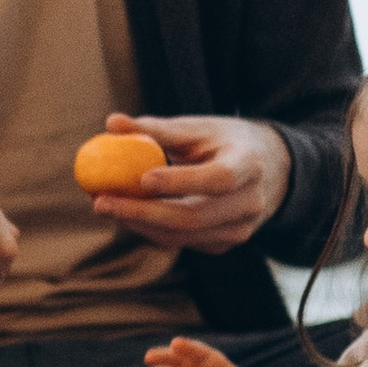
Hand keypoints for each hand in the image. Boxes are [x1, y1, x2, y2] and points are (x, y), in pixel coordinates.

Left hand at [84, 112, 292, 253]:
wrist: (266, 171)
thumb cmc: (223, 142)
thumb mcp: (198, 129)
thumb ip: (157, 129)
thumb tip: (112, 123)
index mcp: (250, 166)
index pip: (218, 179)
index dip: (181, 182)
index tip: (142, 178)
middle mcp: (250, 203)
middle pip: (194, 216)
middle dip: (143, 212)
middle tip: (101, 202)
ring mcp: (239, 229)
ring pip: (182, 235)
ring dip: (138, 224)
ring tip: (104, 205)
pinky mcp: (224, 244)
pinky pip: (181, 241)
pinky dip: (149, 229)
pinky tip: (126, 213)